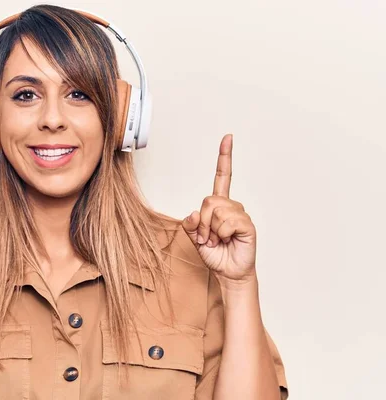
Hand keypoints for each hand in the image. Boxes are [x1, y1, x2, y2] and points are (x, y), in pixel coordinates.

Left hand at [181, 134, 256, 283]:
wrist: (228, 273)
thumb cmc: (215, 254)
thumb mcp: (194, 238)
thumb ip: (190, 224)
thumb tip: (194, 213)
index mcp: (219, 205)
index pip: (222, 177)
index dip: (225, 157)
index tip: (228, 138)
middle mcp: (231, 206)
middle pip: (208, 201)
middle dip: (202, 223)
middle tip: (207, 238)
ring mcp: (240, 215)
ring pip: (216, 212)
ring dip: (211, 231)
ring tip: (217, 241)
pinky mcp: (247, 225)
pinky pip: (228, 222)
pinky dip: (221, 234)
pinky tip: (227, 241)